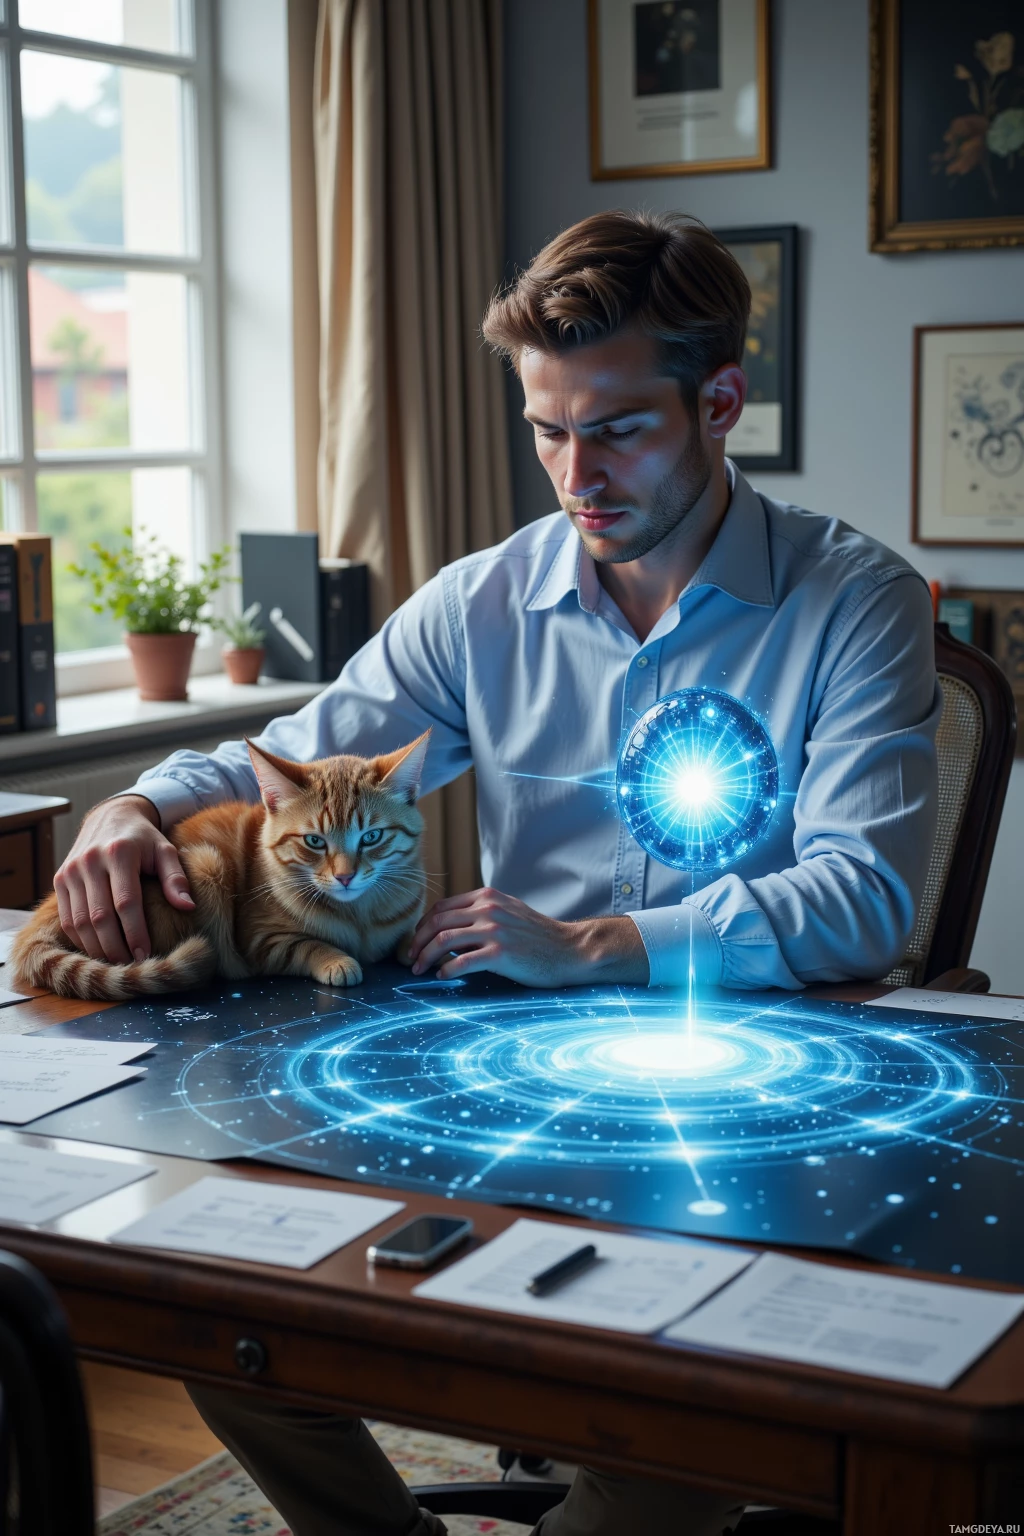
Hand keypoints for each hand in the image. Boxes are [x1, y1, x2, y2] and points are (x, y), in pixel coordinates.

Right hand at [54, 795, 194, 963]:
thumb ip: (176, 878)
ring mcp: (71, 871)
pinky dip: (80, 939)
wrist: (111, 817)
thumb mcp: (166, 850)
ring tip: (115, 964)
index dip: (135, 933)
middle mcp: (90, 861)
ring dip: (95, 948)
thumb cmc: (144, 840)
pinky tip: (97, 950)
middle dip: (114, 947)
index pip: (126, 902)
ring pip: (78, 921)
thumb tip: (187, 907)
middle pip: (99, 916)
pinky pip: (66, 918)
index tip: (146, 955)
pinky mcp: (59, 879)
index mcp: (119, 853)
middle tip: (130, 966)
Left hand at [408, 886, 648, 986]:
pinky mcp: (501, 952)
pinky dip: (446, 969)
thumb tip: (447, 935)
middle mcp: (488, 908)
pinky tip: (442, 976)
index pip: (442, 906)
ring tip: (419, 969)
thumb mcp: (508, 914)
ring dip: (425, 956)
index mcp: (487, 897)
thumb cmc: (538, 937)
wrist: (570, 950)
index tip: (415, 941)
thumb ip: (479, 917)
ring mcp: (494, 929)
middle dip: (417, 941)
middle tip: (410, 959)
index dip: (423, 925)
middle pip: (437, 921)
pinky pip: (462, 961)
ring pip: (444, 939)